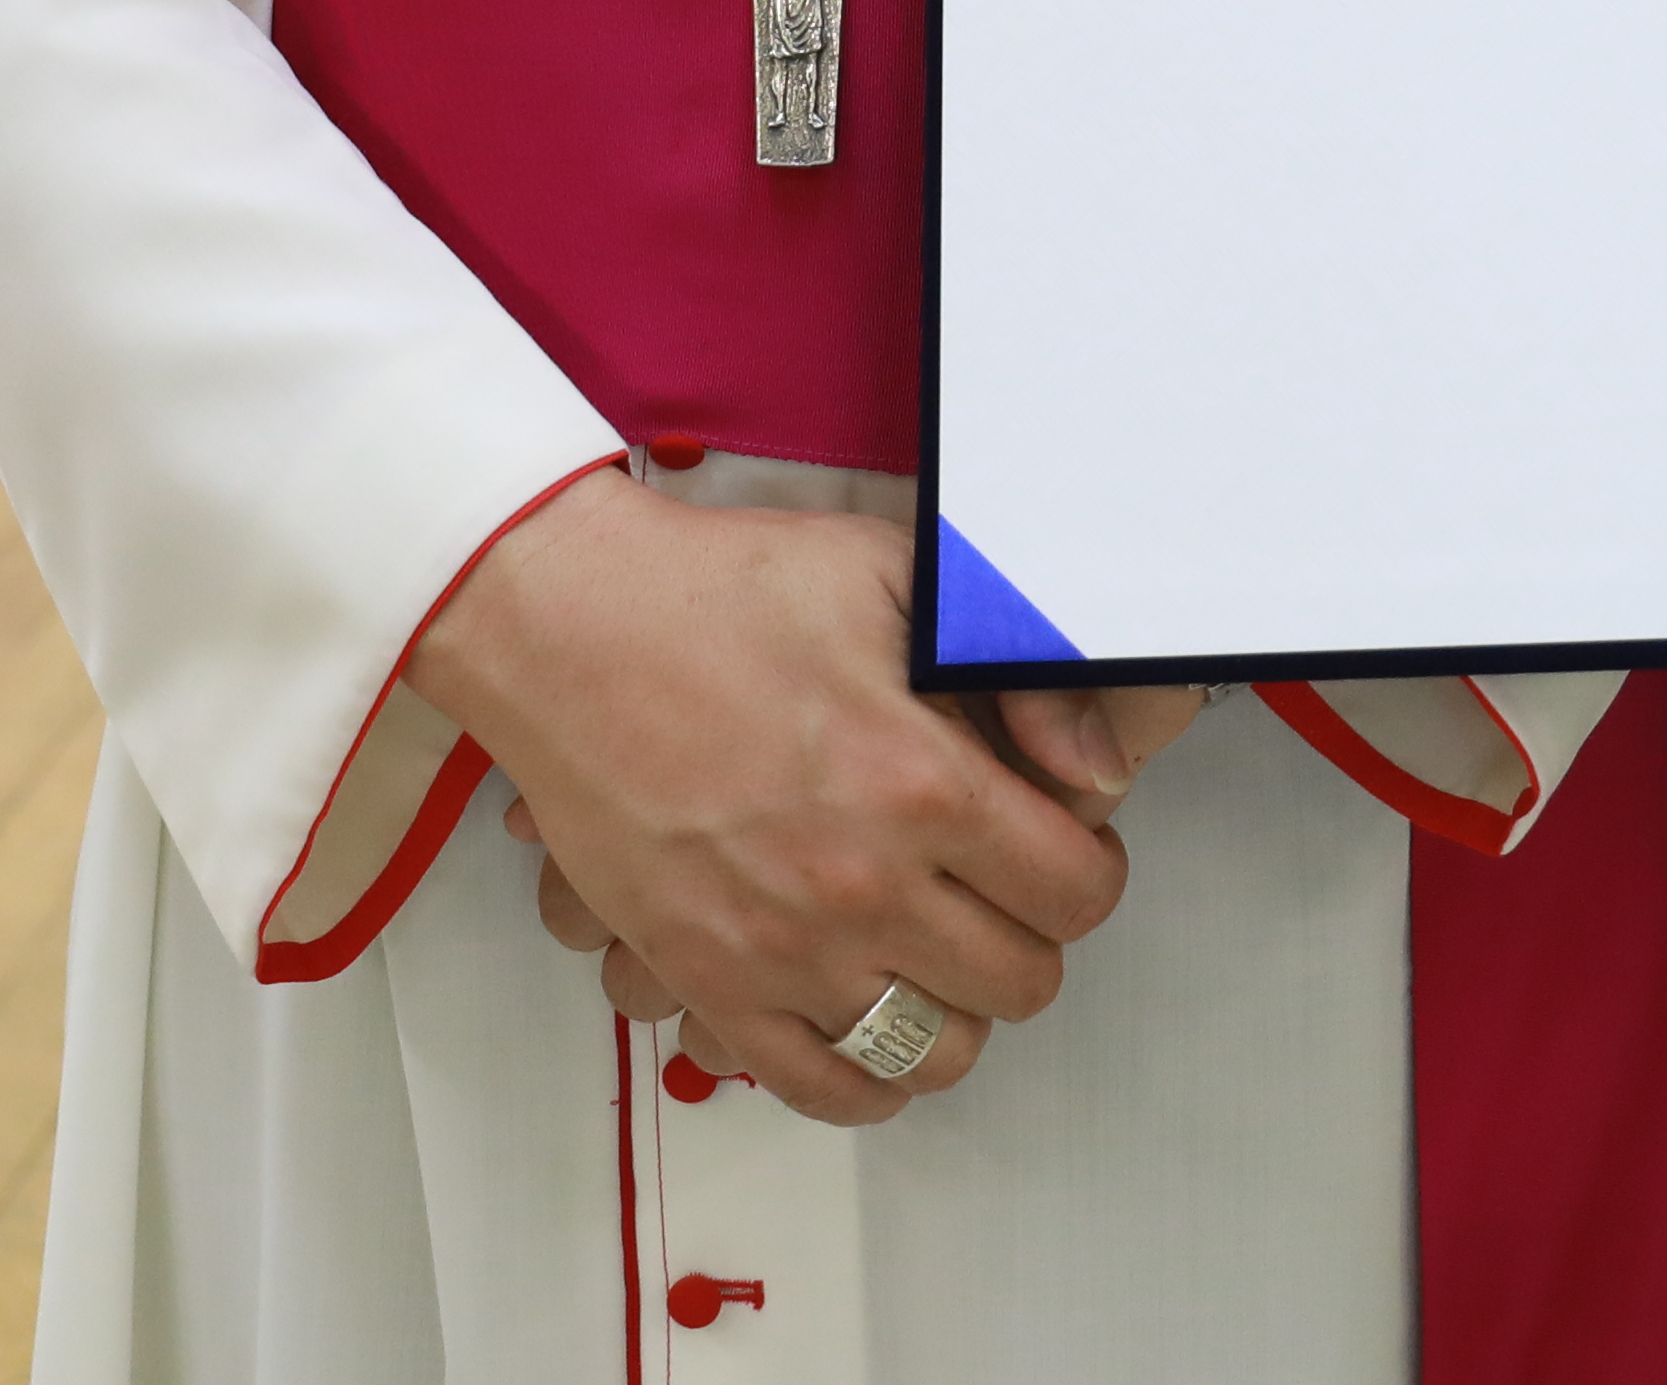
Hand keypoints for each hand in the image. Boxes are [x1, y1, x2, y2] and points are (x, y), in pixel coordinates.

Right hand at [414, 475, 1133, 1126]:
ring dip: (957, 1009)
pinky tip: (871, 1020)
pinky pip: (822, 1087)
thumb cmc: (728, 591)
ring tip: (936, 952)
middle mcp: (862, 885)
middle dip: (1030, 935)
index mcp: (923, 782)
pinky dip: (867, 1076)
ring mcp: (781, 949)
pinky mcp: (707, 983)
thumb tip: (1098, 770)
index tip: (1060, 846)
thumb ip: (1020, 669)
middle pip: (1020, 981)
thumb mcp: (897, 578)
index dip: (1089, 870)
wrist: (567, 631)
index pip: (1076, 892)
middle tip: (997, 891)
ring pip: (936, 1052)